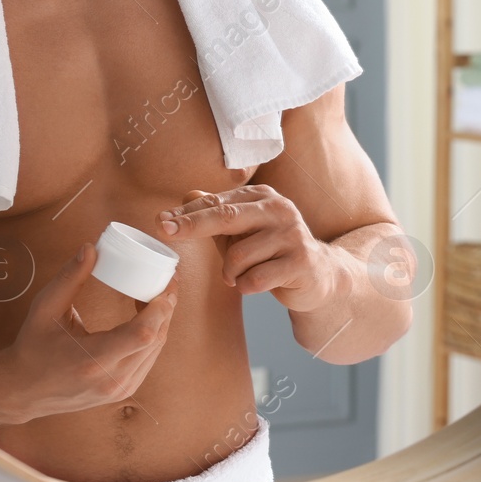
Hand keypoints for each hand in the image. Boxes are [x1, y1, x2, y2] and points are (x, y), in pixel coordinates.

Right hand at [0, 242, 177, 424]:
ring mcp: (120, 390)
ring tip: (158, 294)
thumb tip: (91, 248)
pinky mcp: (122, 392)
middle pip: (156, 339)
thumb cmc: (32, 347)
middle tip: (166, 281)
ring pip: (156, 349)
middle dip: (166, 307)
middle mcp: (111, 380)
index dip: (161, 307)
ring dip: (162, 320)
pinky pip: (148, 359)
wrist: (21, 390)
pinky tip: (149, 317)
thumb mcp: (44, 309)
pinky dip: (153, 336)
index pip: (143, 334)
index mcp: (93, 359)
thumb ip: (69, 278)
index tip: (165, 281)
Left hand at [157, 185, 344, 312]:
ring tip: (237, 276)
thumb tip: (186, 195)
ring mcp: (292, 234)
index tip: (161, 221)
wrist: (318, 275)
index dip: (187, 213)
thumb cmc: (271, 251)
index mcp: (262, 197)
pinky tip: (255, 284)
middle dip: (193, 225)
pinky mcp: (301, 261)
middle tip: (167, 232)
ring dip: (230, 273)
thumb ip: (217, 213)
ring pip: (239, 255)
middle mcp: (279, 209)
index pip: (218, 202)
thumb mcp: (243, 230)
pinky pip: (256, 278)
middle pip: (227, 215)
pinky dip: (246, 286)